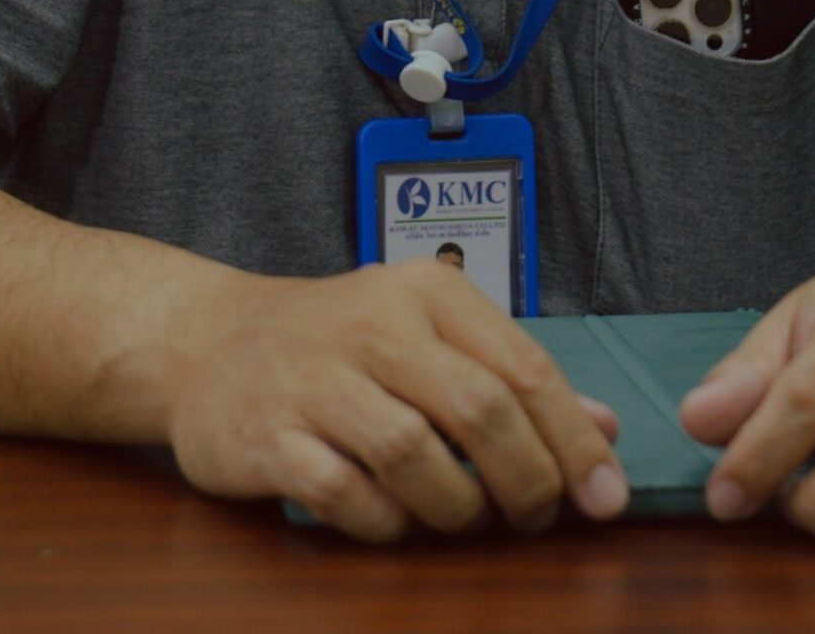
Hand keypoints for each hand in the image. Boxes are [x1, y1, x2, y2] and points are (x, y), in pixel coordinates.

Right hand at [166, 262, 627, 541]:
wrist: (207, 340)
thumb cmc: (338, 342)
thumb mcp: (427, 336)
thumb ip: (512, 378)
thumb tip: (604, 429)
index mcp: (424, 291)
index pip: (523, 366)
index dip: (574, 442)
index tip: (607, 498)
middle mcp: (372, 324)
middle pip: (478, 409)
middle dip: (526, 480)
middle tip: (536, 517)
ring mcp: (315, 380)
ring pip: (414, 456)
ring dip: (455, 509)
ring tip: (462, 518)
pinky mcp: (267, 435)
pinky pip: (344, 495)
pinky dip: (382, 523)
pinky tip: (391, 517)